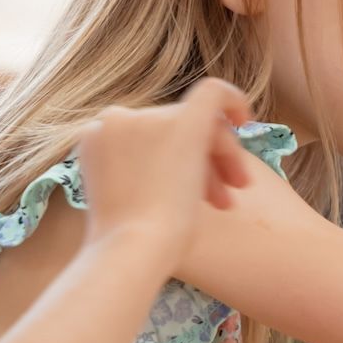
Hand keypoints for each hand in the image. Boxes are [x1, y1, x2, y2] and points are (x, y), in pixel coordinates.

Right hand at [77, 79, 255, 267]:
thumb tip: (163, 175)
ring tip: (230, 200)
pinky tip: (247, 119)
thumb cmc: (126, 246)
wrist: (132, 249)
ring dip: (216, 157)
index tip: (188, 186)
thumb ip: (134, 176)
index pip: (145, 137)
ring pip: (194, 122)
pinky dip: (233, 101)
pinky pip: (213, 93)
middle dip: (200, 162)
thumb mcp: (120, 202)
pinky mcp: (183, 120)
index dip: (170, 159)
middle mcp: (116, 118)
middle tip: (223, 200)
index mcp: (95, 136)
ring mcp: (148, 116)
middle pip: (170, 128)